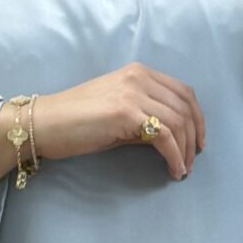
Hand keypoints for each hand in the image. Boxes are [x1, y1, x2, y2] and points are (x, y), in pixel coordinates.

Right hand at [25, 63, 204, 182]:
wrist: (45, 123)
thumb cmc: (76, 121)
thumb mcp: (117, 112)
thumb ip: (145, 118)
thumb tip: (169, 137)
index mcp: (139, 72)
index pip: (183, 91)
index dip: (197, 117)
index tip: (197, 141)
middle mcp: (139, 77)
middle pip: (185, 106)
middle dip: (194, 136)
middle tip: (192, 160)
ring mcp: (133, 92)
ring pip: (178, 121)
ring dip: (185, 150)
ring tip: (181, 169)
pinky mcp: (126, 112)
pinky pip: (164, 135)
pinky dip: (174, 155)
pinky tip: (173, 169)